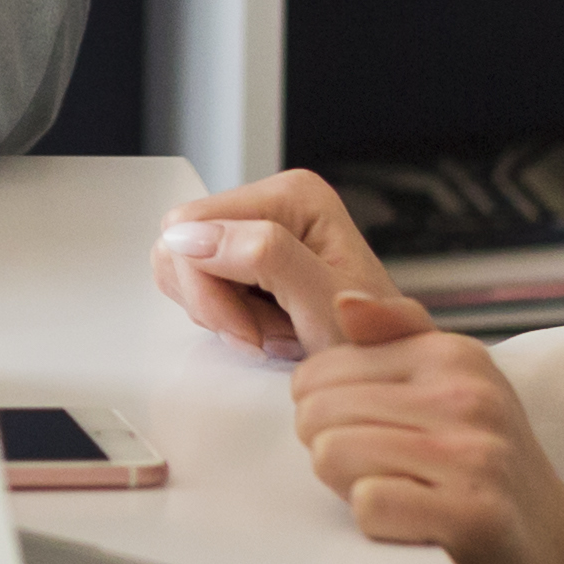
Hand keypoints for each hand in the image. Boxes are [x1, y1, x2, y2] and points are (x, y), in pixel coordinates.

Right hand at [153, 169, 405, 362]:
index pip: (192, 226)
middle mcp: (270, 202)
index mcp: (292, 194)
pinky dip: (222, 318)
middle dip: (215, 304)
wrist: (381, 368)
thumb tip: (191, 234)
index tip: (250, 330)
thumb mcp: (323, 304)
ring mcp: (253, 230)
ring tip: (272, 332)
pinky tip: (263, 329)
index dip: (209, 287)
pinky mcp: (242, 258)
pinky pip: (196, 286)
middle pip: (181, 246)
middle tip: (264, 334)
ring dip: (220, 314)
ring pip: (183, 269)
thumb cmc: (370, 338)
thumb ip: (265, 256)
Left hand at [289, 294, 563, 563]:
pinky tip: (413, 526)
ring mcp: (474, 455)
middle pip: (318, 414)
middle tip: (381, 475)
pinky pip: (368, 504)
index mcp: (455, 356)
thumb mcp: (457, 387)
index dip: (326, 416)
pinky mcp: (472, 516)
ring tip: (399, 497)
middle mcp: (468, 395)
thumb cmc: (489, 471)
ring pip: (334, 453)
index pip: (320, 372)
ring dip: (350, 488)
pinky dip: (376, 525)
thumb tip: (344, 303)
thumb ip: (399, 337)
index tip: (368, 438)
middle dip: (330, 452)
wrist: (560, 555)